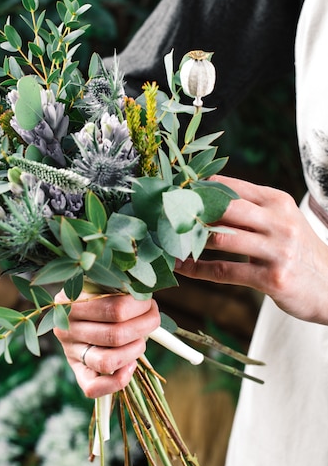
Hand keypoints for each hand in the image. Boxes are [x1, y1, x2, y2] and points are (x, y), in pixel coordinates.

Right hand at [53, 291, 159, 397]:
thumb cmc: (98, 292)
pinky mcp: (77, 372)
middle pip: (116, 335)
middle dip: (144, 328)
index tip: (149, 303)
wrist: (76, 310)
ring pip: (107, 361)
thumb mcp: (102, 281)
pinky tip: (131, 365)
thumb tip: (144, 293)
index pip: (116, 309)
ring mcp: (71, 351)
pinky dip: (118, 380)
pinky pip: (93, 388)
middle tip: (152, 319)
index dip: (141, 308)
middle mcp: (68, 327)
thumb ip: (119, 285)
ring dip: (135, 351)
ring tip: (141, 340)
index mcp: (72, 301)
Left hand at [176, 175, 327, 322]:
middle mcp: (278, 221)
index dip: (200, 188)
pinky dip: (198, 269)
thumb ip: (250, 211)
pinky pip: (225, 271)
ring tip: (168, 239)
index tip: (176, 191)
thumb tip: (204, 202)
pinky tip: (182, 266)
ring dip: (190, 240)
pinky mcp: (272, 278)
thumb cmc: (298, 251)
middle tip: (166, 213)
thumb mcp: (281, 221)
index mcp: (277, 201)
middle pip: (224, 208)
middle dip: (191, 210)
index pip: (232, 187)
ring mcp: (277, 250)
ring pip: (221, 239)